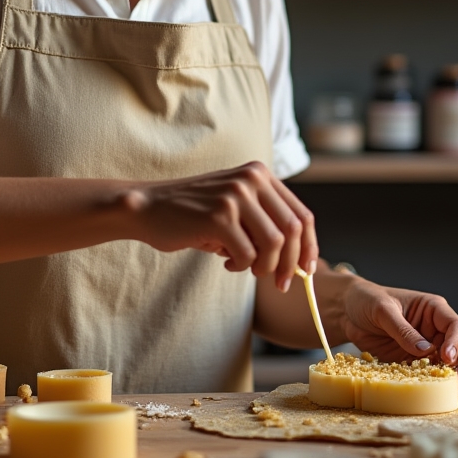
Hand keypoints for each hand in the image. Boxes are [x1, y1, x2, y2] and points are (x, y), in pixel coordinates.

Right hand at [125, 162, 317, 291]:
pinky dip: (239, 266)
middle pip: (293, 230)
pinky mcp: (219, 216)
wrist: (148, 207)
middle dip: (290, 264)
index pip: (301, 214)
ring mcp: (235, 196)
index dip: (309, 247)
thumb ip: (264, 222)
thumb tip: (299, 261)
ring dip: (264, 267)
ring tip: (245, 268)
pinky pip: (247, 255)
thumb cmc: (193, 214)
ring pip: (275, 244)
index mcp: (259, 174)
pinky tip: (224, 262)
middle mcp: (251, 179)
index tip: (307, 270)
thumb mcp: (235, 206)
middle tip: (280, 284)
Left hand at [337, 275, 457, 387]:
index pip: (456, 326)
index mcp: (432, 309)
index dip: (456, 342)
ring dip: (452, 377)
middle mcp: (434, 329)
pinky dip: (431, 383)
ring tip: (451, 389)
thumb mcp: (382, 310)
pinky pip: (427, 374)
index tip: (446, 356)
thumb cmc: (367, 300)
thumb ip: (403, 329)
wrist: (347, 311)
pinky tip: (430, 390)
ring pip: (449, 365)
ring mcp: (426, 348)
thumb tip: (425, 350)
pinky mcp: (413, 362)